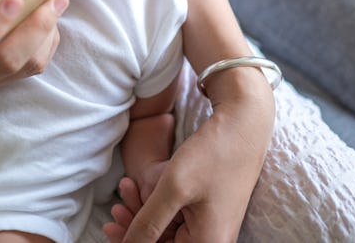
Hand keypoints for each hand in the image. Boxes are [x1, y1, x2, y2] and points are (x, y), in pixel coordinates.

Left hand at [112, 72, 273, 242]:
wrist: (244, 123)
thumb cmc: (213, 153)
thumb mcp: (172, 188)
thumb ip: (146, 224)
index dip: (132, 241)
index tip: (110, 228)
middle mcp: (214, 239)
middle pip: (165, 242)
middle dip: (137, 225)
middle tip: (115, 209)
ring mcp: (213, 224)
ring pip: (168, 229)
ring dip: (144, 212)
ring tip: (125, 190)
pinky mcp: (211, 209)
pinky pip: (178, 215)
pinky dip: (158, 202)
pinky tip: (140, 186)